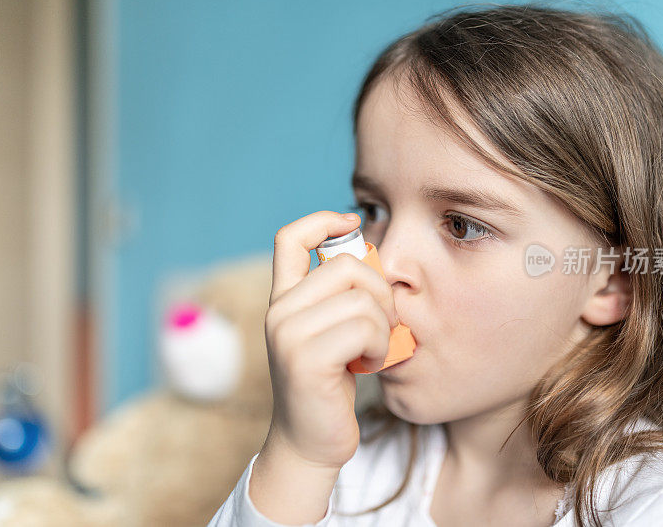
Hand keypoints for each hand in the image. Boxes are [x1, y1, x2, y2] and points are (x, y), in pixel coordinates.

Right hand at [263, 210, 396, 468]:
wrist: (312, 442)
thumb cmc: (332, 384)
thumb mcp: (333, 330)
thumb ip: (342, 295)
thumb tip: (374, 255)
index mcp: (283, 299)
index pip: (290, 237)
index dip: (323, 220)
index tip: (353, 222)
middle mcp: (278, 311)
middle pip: (346, 264)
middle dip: (380, 292)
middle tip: (382, 325)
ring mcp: (287, 334)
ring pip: (362, 299)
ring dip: (383, 327)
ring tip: (372, 351)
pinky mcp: (305, 360)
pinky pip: (364, 328)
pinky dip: (381, 347)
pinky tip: (370, 365)